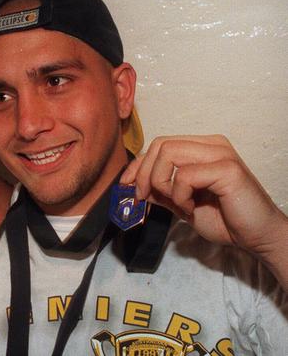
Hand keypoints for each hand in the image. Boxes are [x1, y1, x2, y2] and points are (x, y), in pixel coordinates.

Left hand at [120, 135, 287, 287]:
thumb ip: (160, 191)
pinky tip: (191, 208)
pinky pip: (185, 175)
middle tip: (145, 198)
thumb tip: (132, 185)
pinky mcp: (227, 169)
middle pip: (160, 144)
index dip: (138, 165)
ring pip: (168, 153)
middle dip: (143, 173)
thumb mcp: (182, 204)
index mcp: (201, 148)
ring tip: (177, 204)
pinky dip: (180, 195)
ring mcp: (221, 154)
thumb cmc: (225, 220)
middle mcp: (211, 145)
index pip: (159, 145)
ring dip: (161, 183)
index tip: (126, 186)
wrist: (256, 238)